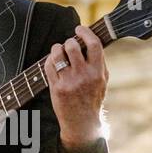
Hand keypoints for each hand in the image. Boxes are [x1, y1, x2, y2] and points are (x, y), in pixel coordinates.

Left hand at [44, 25, 107, 148]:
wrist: (82, 123)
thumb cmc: (92, 99)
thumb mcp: (103, 81)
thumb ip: (99, 62)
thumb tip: (91, 41)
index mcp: (98, 73)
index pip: (93, 45)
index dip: (85, 33)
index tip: (79, 29)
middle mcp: (84, 76)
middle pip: (72, 46)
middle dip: (68, 42)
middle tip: (68, 45)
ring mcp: (69, 82)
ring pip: (58, 54)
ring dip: (57, 49)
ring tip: (59, 52)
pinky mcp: (57, 88)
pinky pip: (49, 66)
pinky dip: (49, 60)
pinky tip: (53, 62)